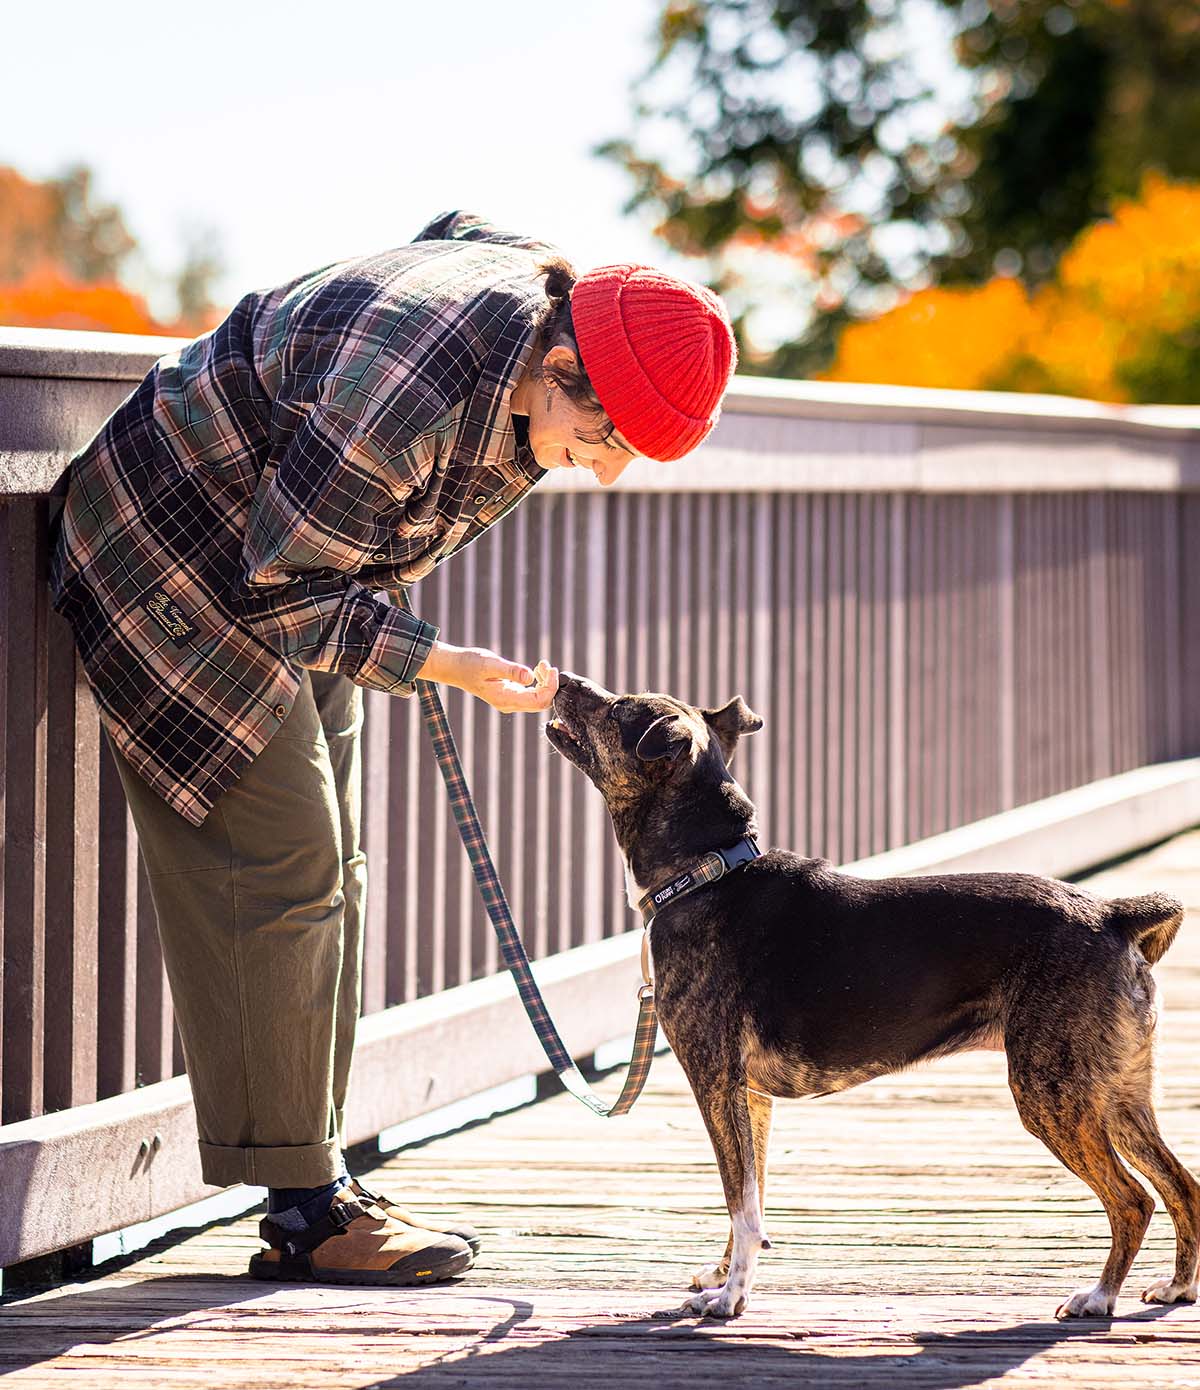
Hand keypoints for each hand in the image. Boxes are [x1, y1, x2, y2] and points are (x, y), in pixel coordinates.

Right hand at [418, 643, 558, 713]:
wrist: (456, 668)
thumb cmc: (470, 664)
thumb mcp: (491, 663)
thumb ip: (511, 671)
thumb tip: (530, 677)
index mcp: (505, 699)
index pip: (539, 701)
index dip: (550, 687)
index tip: (550, 668)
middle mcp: (509, 704)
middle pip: (541, 702)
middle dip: (550, 685)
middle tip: (546, 665)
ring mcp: (511, 701)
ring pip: (538, 699)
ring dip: (545, 683)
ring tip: (541, 665)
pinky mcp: (511, 695)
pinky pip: (532, 694)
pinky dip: (539, 683)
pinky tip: (536, 670)